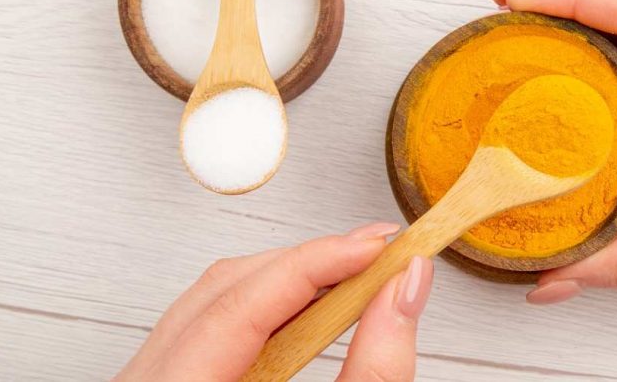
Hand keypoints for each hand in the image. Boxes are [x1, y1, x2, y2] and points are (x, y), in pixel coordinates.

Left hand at [114, 223, 433, 381]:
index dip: (318, 262)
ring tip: (356, 276)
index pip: (242, 304)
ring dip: (291, 281)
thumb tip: (405, 288)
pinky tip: (314, 307)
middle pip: (227, 289)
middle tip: (379, 256)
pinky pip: (211, 325)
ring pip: (215, 300)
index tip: (377, 248)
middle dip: (310, 263)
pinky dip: (269, 309)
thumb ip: (376, 368)